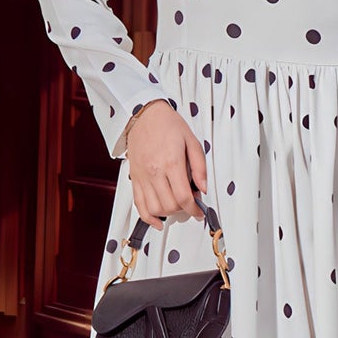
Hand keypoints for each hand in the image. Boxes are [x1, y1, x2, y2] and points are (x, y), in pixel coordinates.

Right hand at [123, 100, 208, 228]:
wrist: (144, 115)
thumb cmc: (168, 125)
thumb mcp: (191, 141)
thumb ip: (199, 167)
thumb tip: (203, 188)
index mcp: (171, 162)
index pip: (183, 197)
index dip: (194, 209)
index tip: (199, 211)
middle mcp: (154, 172)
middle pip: (170, 205)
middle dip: (183, 210)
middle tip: (190, 205)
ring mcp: (142, 177)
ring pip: (154, 208)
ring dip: (168, 213)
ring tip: (176, 207)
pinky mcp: (134, 178)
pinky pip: (139, 205)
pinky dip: (148, 217)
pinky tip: (158, 221)